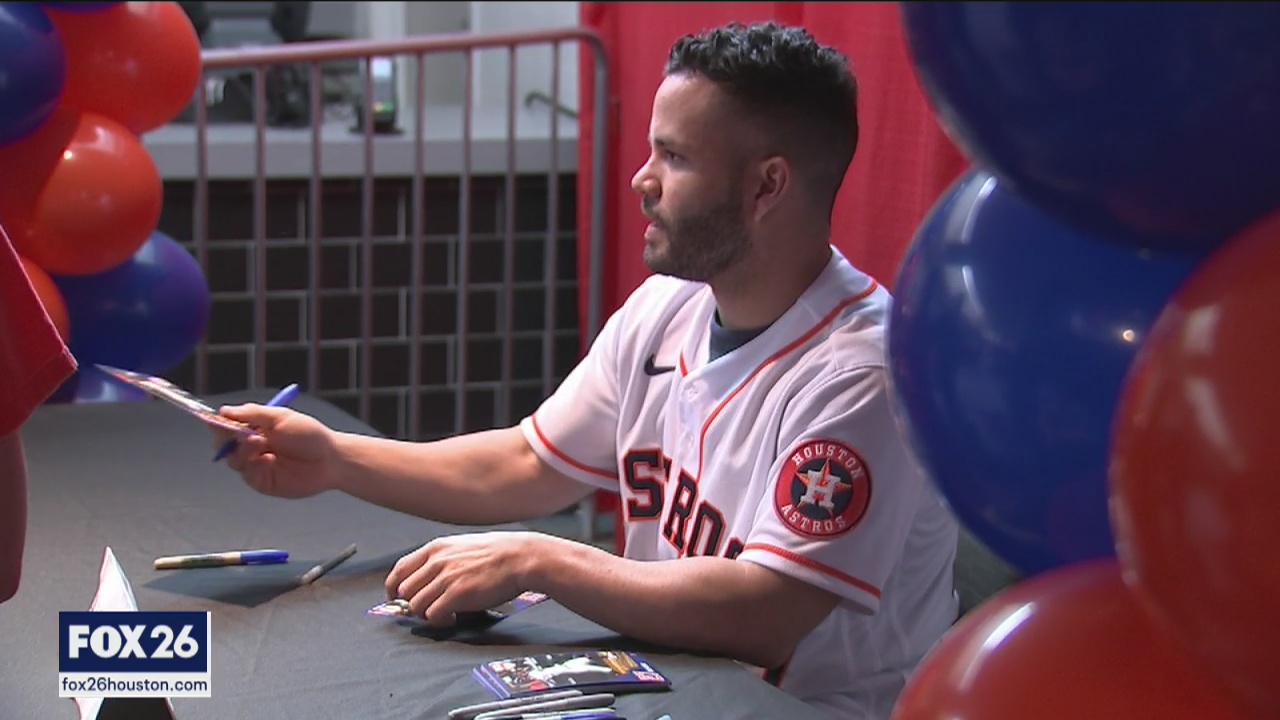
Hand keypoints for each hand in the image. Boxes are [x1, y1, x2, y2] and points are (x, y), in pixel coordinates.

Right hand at [212, 404, 339, 498]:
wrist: (330, 459)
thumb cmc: (309, 435)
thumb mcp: (281, 417)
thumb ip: (252, 414)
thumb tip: (223, 411)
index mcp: (255, 427)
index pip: (227, 425)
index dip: (218, 424)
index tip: (215, 421)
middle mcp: (252, 446)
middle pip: (224, 444)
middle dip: (227, 439)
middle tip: (241, 435)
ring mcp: (256, 465)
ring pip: (233, 460)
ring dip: (242, 451)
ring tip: (260, 444)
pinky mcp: (263, 482)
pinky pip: (247, 475)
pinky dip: (254, 466)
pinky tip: (270, 460)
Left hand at [385, 531, 547, 626]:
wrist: (521, 558)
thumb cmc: (499, 553)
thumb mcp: (463, 546)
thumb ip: (443, 558)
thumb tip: (428, 577)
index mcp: (436, 548)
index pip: (400, 569)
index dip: (394, 587)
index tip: (397, 598)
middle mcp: (436, 561)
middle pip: (404, 591)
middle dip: (413, 604)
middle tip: (428, 609)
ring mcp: (445, 578)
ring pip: (416, 605)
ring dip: (427, 614)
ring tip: (444, 614)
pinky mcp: (456, 595)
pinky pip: (433, 616)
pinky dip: (439, 621)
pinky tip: (453, 618)